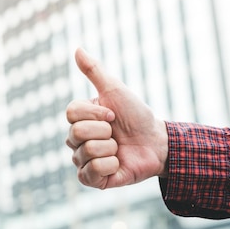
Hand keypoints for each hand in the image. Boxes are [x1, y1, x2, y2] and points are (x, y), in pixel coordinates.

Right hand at [65, 48, 168, 188]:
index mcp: (79, 119)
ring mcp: (83, 160)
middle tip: (117, 133)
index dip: (96, 113)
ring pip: (86, 152)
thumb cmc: (137, 115)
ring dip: (110, 148)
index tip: (113, 114)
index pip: (71, 114)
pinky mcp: (93, 180)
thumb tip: (76, 48)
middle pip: (77, 133)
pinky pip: (90, 173)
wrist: (158, 143)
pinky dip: (108, 166)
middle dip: (105, 131)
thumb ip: (94, 70)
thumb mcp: (115, 90)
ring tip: (119, 149)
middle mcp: (76, 140)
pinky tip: (117, 163)